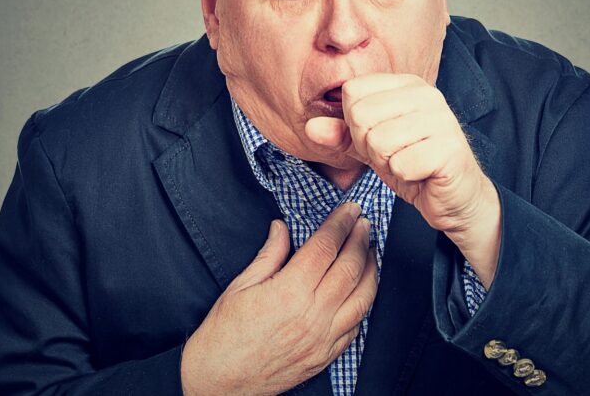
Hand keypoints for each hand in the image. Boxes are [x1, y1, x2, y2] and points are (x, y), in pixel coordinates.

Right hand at [180, 202, 377, 395]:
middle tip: (364, 223)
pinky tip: (363, 289)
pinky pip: (356, 326)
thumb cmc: (223, 336)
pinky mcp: (326, 356)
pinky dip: (364, 303)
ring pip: (362, 297)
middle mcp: (312, 315)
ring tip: (371, 251)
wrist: (219, 382)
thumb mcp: (240, 287)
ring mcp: (323, 338)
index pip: (325, 247)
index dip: (341, 224)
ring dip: (371, 270)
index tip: (350, 210)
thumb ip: (268, 255)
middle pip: (349, 267)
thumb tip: (282, 228)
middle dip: (360, 240)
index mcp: (289, 292)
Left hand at [304, 73, 500, 285]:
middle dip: (369, 147)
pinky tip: (421, 174)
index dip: (354, 125)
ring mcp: (441, 119)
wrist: (455, 198)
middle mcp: (426, 95)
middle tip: (395, 156)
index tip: (379, 138)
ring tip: (408, 164)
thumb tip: (310, 128)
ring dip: (387, 163)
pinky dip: (405, 177)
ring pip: (378, 141)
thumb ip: (341, 136)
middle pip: (361, 116)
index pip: (353, 92)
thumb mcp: (370, 148)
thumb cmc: (414, 167)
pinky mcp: (449, 148)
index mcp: (406, 85)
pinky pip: (401, 164)